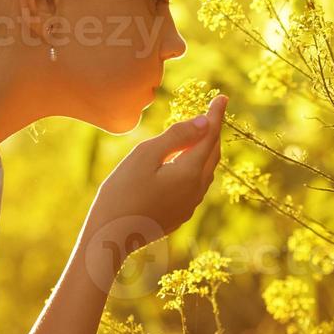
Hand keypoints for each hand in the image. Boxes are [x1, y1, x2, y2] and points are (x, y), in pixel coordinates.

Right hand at [89, 94, 227, 260]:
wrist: (110, 237)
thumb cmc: (122, 192)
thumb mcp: (145, 156)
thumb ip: (176, 136)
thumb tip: (204, 122)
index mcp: (189, 172)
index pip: (210, 135)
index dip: (216, 114)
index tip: (223, 97)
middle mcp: (196, 190)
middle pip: (212, 153)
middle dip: (213, 131)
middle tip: (211, 112)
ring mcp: (189, 205)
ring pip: (206, 171)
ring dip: (206, 150)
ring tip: (200, 134)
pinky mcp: (180, 215)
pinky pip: (196, 185)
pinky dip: (196, 167)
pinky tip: (184, 164)